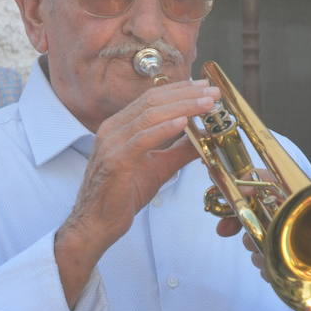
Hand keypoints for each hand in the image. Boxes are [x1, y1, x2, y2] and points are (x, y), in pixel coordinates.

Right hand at [60, 81, 218, 254]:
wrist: (97, 223)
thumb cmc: (123, 195)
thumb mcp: (160, 166)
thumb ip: (181, 150)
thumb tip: (206, 136)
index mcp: (121, 126)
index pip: (152, 98)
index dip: (181, 90)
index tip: (206, 87)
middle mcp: (113, 129)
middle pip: (153, 101)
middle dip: (186, 94)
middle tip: (213, 91)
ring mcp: (112, 143)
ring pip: (150, 115)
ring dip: (182, 107)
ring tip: (207, 103)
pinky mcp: (115, 161)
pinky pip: (142, 140)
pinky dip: (164, 129)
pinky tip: (183, 122)